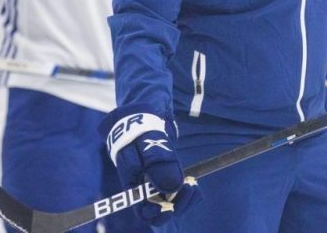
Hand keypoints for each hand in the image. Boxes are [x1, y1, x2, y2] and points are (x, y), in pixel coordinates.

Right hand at [101, 106, 201, 225]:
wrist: (145, 112)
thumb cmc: (140, 127)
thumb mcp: (147, 142)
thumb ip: (157, 163)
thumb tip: (172, 188)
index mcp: (132, 183)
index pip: (143, 210)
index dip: (156, 214)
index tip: (170, 207)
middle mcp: (144, 187)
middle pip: (160, 210)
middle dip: (177, 205)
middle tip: (190, 189)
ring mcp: (156, 183)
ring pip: (171, 203)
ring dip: (184, 199)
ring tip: (194, 186)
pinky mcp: (167, 177)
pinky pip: (178, 193)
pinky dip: (187, 192)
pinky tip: (194, 184)